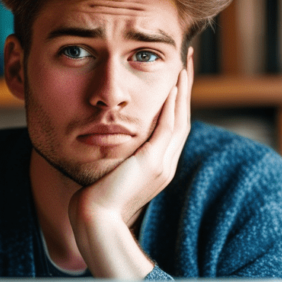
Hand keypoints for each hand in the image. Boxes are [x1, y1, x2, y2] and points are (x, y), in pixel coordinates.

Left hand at [68, 56, 193, 278]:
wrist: (94, 220)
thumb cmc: (94, 200)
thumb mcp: (109, 172)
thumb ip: (115, 157)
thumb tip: (104, 142)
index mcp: (158, 167)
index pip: (173, 126)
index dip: (177, 100)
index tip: (176, 76)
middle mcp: (165, 164)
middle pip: (183, 118)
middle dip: (185, 88)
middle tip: (187, 60)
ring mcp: (162, 164)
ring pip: (180, 119)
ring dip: (183, 90)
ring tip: (184, 65)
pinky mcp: (152, 162)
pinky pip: (168, 128)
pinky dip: (171, 106)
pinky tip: (171, 86)